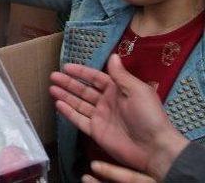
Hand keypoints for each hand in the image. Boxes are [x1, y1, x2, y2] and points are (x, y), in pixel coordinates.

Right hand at [49, 54, 187, 179]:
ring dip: (65, 95)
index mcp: (118, 90)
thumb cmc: (148, 116)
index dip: (81, 72)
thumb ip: (121, 75)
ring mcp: (100, 117)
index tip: (66, 66)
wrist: (154, 148)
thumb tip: (113, 55)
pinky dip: (68, 112)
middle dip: (69, 83)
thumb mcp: (138, 91)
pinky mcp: (96, 131)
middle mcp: (107, 102)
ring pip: (79, 104)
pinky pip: (79, 120)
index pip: (96, 78)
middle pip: (84, 90)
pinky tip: (58, 104)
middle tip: (53, 76)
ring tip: (51, 88)